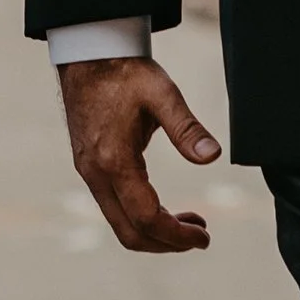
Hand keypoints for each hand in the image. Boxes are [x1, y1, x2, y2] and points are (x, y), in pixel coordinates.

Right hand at [59, 57, 221, 253]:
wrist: (86, 56)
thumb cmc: (124, 72)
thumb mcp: (162, 93)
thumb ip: (186, 127)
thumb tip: (212, 156)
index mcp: (114, 161)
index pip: (146, 218)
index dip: (177, 236)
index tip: (205, 237)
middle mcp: (96, 174)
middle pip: (129, 233)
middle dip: (167, 243)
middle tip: (202, 236)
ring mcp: (89, 173)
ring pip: (120, 224)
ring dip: (155, 232)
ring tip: (191, 222)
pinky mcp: (90, 168)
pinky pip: (114, 208)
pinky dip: (140, 218)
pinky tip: (164, 207)